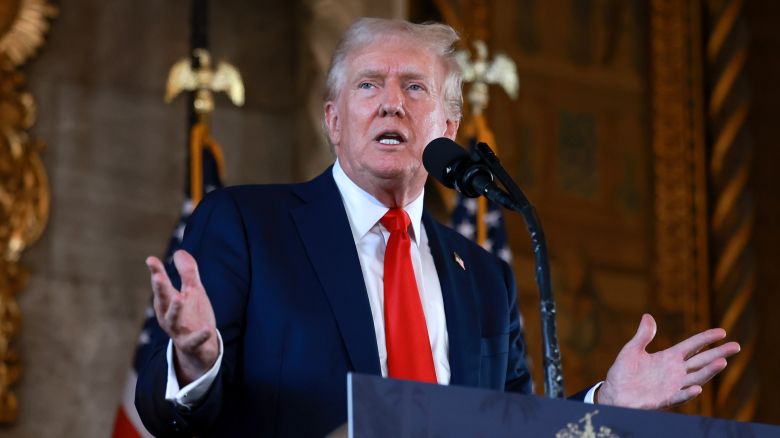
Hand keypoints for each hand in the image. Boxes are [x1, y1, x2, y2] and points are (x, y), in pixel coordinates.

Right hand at [146, 249, 218, 384]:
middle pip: (163, 300)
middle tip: (158, 276)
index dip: (156, 272)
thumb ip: (187, 272)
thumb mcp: (193, 291)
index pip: (161, 285)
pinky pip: (194, 340)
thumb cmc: (193, 315)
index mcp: (168, 302)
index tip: (151, 259)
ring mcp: (178, 331)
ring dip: (175, 309)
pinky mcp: (190, 344)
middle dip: (160, 289)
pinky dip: (200, 336)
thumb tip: (179, 251)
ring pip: (173, 320)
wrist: (200, 348)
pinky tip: (208, 330)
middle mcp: (168, 316)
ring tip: (180, 298)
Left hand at [597, 313, 739, 409]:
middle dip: (718, 353)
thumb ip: (643, 335)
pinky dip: (688, 393)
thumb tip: (648, 316)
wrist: (614, 392)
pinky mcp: (664, 399)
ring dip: (709, 371)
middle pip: (701, 360)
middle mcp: (675, 371)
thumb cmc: (623, 372)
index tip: (722, 332)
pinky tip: (698, 388)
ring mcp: (672, 385)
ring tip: (723, 362)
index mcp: (669, 357)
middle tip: (736, 346)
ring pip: (696, 377)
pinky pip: (679, 396)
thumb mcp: (632, 349)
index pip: (692, 346)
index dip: (706, 338)